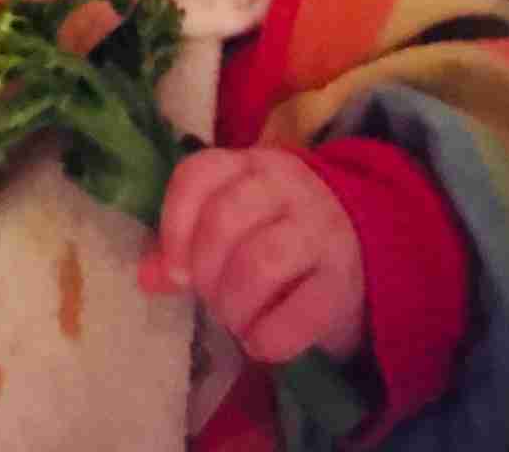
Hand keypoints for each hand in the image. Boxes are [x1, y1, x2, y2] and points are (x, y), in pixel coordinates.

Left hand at [139, 147, 364, 362]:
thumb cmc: (275, 230)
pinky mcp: (345, 276)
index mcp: (245, 164)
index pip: (197, 175)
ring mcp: (319, 227)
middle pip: (226, 218)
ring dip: (235, 302)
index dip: (175, 224)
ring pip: (262, 260)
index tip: (175, 272)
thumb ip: (186, 244)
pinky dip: (271, 336)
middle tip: (207, 298)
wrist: (360, 245)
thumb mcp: (231, 223)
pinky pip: (304, 309)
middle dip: (205, 269)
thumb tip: (148, 277)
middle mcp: (284, 186)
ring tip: (232, 320)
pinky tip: (259, 343)